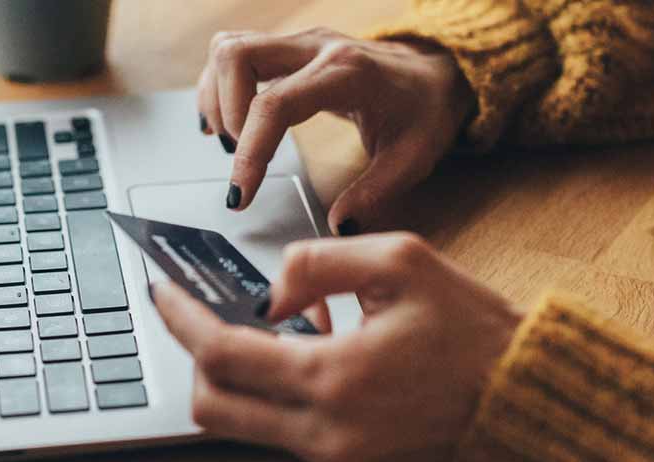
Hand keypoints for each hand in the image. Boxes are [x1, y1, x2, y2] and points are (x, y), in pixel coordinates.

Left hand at [151, 232, 521, 461]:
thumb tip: (268, 291)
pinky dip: (274, 394)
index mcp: (333, 378)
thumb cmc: (472, 330)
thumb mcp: (401, 262)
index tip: (162, 291)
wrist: (522, 395)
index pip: (221, 353)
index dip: (180, 319)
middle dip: (196, 356)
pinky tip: (311, 352)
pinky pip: (279, 433)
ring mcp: (333, 457)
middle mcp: (324, 432)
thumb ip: (318, 262)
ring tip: (283, 328)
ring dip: (239, 375)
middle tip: (206, 313)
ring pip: (239, 424)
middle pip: (212, 405)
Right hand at [196, 28, 471, 234]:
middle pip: (238, 56)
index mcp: (347, 74)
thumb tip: (338, 226)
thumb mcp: (412, 159)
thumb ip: (374, 194)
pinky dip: (220, 85)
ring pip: (230, 47)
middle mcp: (317, 47)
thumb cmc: (425, 111)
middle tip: (238, 156)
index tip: (240, 194)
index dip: (250, 151)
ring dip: (216, 96)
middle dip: (225, 112)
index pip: (275, 104)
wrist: (437, 73)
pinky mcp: (290, 48)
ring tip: (231, 140)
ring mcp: (300, 43)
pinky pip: (236, 51)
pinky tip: (227, 121)